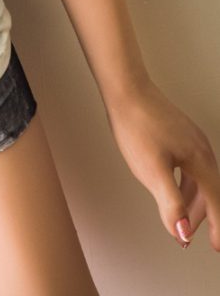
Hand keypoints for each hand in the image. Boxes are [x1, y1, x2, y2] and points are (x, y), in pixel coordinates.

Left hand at [105, 78, 219, 251]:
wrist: (125, 89)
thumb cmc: (137, 125)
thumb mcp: (152, 171)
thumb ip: (171, 203)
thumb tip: (182, 233)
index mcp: (200, 161)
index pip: (216, 201)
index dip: (217, 227)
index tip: (216, 246)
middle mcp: (201, 150)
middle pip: (210, 192)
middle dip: (201, 218)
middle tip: (189, 238)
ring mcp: (191, 140)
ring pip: (199, 180)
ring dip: (192, 202)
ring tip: (179, 219)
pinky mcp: (179, 134)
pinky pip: (190, 167)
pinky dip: (185, 184)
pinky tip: (174, 189)